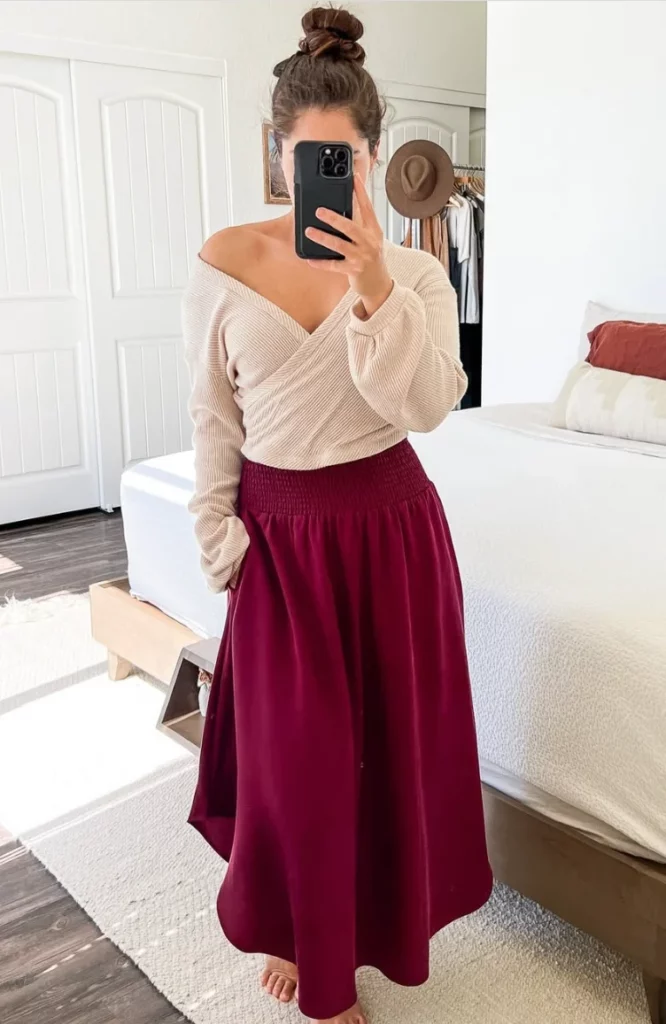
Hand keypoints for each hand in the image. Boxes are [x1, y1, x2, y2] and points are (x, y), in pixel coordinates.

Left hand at [305, 173, 393, 317]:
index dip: (361, 192)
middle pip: (350, 227)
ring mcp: (361, 257)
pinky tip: (310, 260)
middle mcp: (369, 242)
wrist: (379, 285)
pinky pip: (334, 265)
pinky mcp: (354, 270)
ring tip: (309, 232)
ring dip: (323, 238)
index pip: (368, 208)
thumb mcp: (371, 240)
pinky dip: (321, 263)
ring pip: (340, 245)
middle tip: (319, 211)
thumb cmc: (372, 259)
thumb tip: (342, 210)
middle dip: (334, 218)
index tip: (354, 178)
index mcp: (374, 231)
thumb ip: (360, 225)